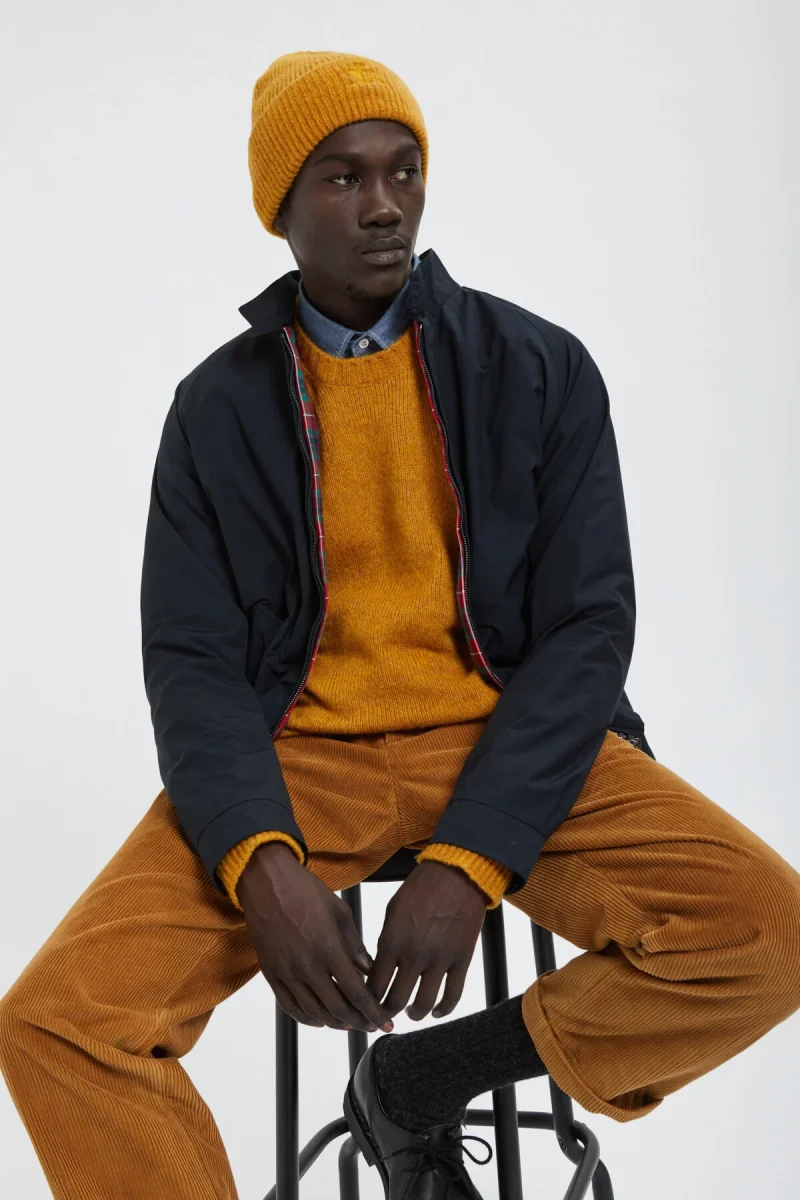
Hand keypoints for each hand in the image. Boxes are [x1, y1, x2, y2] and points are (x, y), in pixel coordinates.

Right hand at [238, 842, 393, 1033]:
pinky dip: (306, 1018)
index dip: (373, 1012)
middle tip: (371, 1025)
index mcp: (329, 950)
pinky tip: (319, 1021)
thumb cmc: (305, 892)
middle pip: (337, 1008)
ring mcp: (287, 973)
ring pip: (313, 1012)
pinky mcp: (271, 974)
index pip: (357, 993)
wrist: (267, 883)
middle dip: (358, 1021)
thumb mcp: (340, 912)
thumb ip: (355, 945)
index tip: (385, 1023)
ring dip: (334, 1023)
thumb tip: (368, 970)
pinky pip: (289, 1006)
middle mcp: (307, 967)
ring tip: (349, 1024)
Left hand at [368, 860, 486, 1021]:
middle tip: (385, 1014)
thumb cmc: (420, 889)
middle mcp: (414, 955)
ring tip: (411, 1012)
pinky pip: (453, 996)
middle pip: (395, 1000)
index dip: (368, 1000)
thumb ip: (385, 941)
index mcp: (392, 941)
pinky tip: (436, 1012)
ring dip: (414, 1014)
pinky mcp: (462, 960)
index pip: (374, 985)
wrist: (456, 874)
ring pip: (423, 1004)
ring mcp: (439, 959)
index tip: (368, 1003)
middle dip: (387, 1012)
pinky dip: (443, 1010)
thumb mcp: (392, 911)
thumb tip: (378, 969)